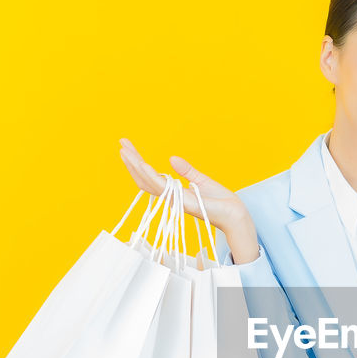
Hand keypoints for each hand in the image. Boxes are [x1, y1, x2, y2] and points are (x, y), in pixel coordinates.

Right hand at [117, 138, 259, 263]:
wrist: (234, 214)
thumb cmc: (221, 201)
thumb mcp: (201, 180)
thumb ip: (186, 171)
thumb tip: (171, 158)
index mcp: (174, 192)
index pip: (150, 177)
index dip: (138, 163)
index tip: (128, 147)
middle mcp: (171, 197)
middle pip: (144, 179)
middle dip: (132, 161)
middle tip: (121, 144)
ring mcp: (174, 200)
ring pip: (148, 182)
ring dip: (136, 166)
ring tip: (125, 151)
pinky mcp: (182, 201)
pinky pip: (162, 187)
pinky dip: (150, 175)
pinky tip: (142, 163)